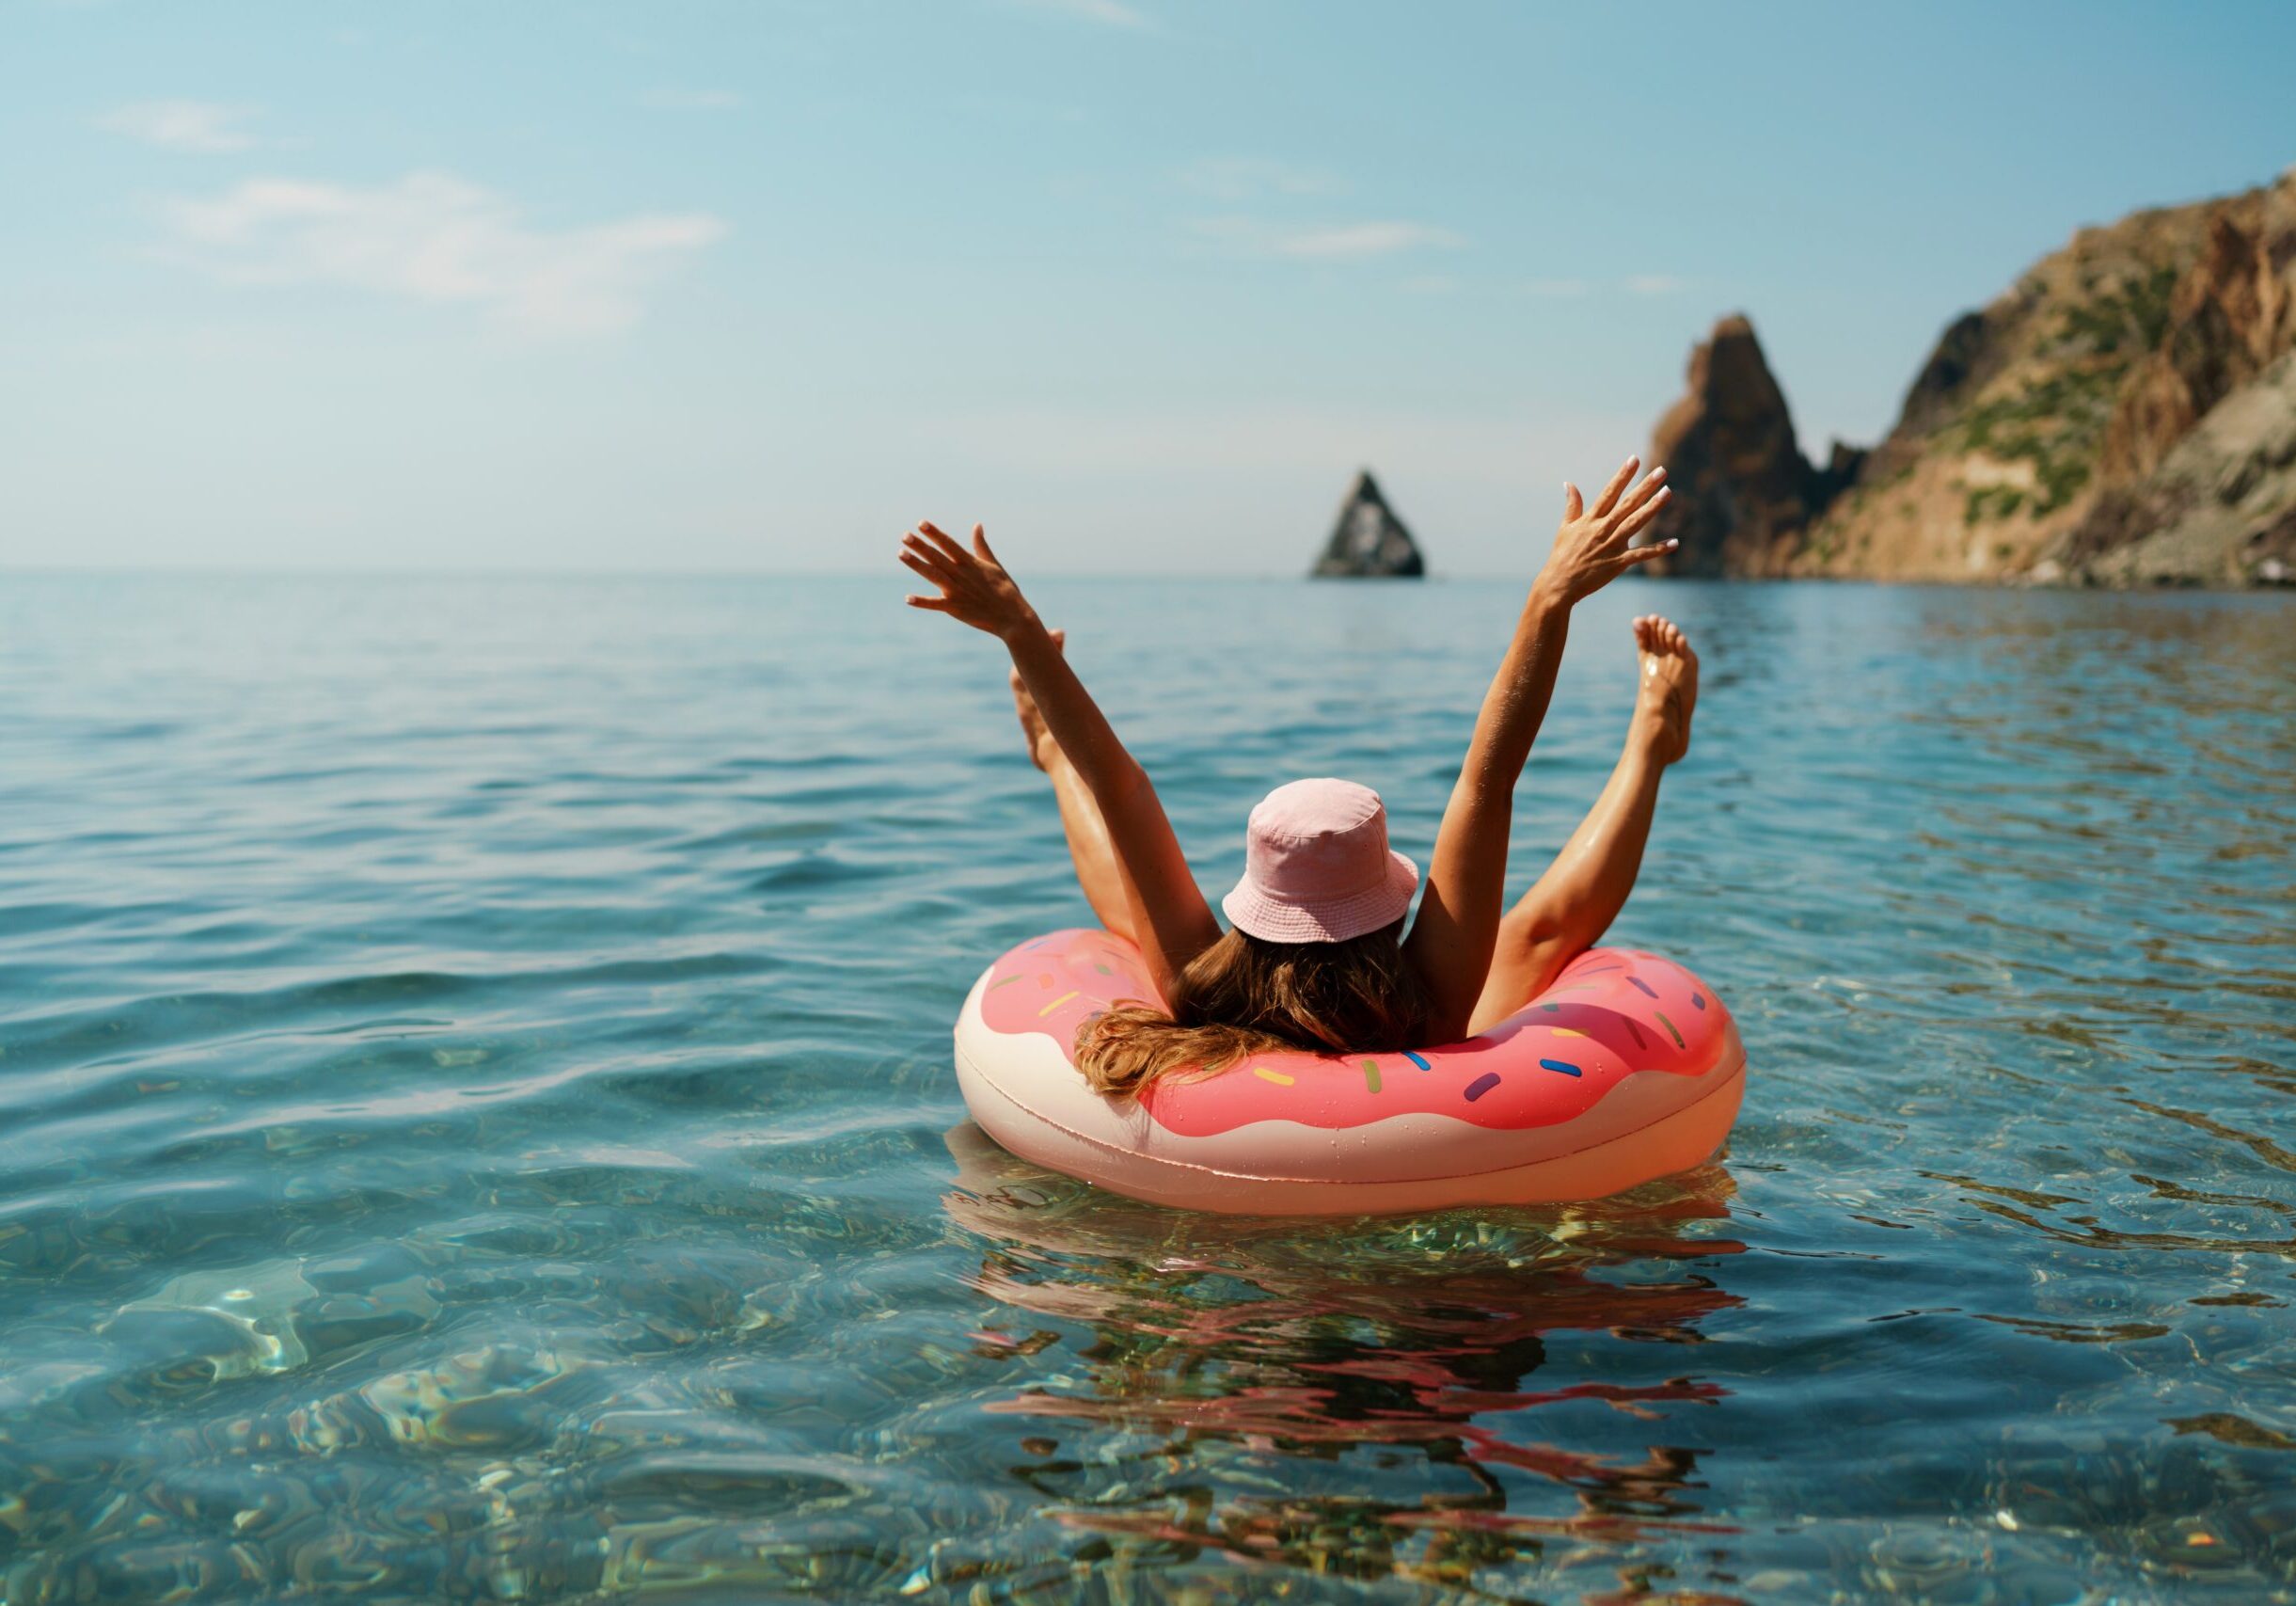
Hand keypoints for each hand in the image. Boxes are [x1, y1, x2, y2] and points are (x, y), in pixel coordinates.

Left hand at [900, 521, 1037, 639]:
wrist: (1013, 616)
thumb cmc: (1005, 590)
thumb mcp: (993, 564)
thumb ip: (981, 545)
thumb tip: (977, 525)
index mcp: (970, 563)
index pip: (949, 544)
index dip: (935, 533)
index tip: (921, 523)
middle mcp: (961, 574)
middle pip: (937, 557)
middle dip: (920, 546)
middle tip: (905, 536)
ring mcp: (957, 591)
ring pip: (933, 574)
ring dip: (916, 564)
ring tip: (901, 553)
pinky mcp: (955, 608)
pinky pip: (935, 604)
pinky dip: (922, 602)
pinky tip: (908, 598)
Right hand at [1534, 457, 1675, 604]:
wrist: (1559, 584)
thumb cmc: (1562, 555)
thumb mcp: (1565, 527)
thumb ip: (1572, 505)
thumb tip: (1569, 484)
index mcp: (1591, 519)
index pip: (1610, 493)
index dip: (1622, 476)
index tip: (1634, 460)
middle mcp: (1603, 529)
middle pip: (1628, 504)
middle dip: (1645, 486)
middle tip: (1662, 471)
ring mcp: (1612, 545)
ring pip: (1636, 523)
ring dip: (1652, 508)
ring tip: (1668, 492)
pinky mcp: (1618, 563)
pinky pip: (1641, 555)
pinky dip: (1658, 549)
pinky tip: (1674, 542)